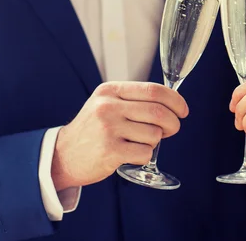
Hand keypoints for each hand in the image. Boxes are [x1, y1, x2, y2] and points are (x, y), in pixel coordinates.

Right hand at [52, 82, 188, 190]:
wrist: (62, 155)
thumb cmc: (93, 130)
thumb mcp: (106, 104)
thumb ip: (134, 99)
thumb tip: (172, 103)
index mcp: (110, 91)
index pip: (154, 90)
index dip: (175, 100)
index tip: (183, 110)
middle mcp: (108, 106)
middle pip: (158, 112)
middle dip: (173, 123)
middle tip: (172, 129)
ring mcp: (108, 128)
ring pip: (154, 134)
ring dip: (154, 141)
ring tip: (139, 142)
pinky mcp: (110, 150)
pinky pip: (145, 153)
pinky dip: (145, 155)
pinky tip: (131, 154)